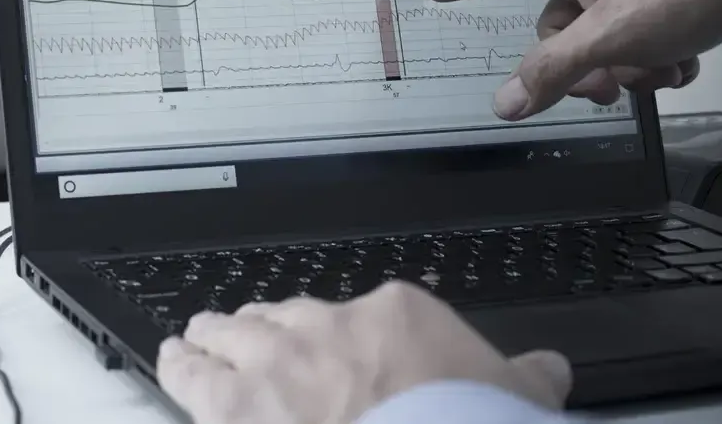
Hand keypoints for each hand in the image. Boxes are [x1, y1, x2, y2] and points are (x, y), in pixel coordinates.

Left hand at [157, 281, 570, 423]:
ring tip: (198, 341)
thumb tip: (548, 370)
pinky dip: (180, 367)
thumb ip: (523, 379)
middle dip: (265, 331)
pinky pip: (189, 374)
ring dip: (213, 339)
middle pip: (280, 316)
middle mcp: (323, 329)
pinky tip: (174, 362)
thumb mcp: (517, 400)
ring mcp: (274, 365)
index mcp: (392, 317)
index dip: (335, 336)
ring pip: (228, 333)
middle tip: (254, 342)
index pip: (351, 313)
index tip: (336, 352)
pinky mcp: (233, 409)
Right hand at [419, 0, 721, 119]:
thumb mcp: (614, 35)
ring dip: (627, 69)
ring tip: (659, 72)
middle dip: (580, 66)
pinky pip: (638, 41)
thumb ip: (557, 70)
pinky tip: (681, 64)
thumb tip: (507, 103)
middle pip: (556, 27)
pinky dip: (656, 61)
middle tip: (607, 87)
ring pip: (601, 41)